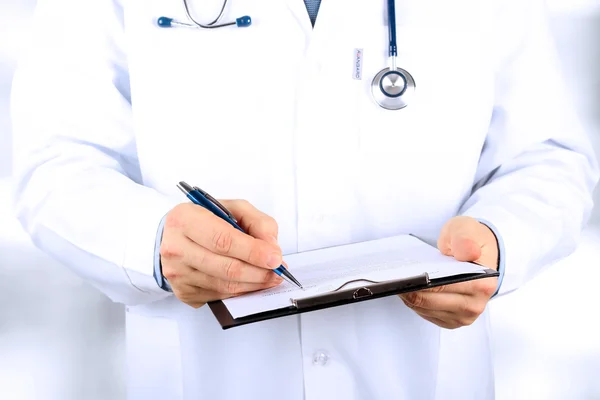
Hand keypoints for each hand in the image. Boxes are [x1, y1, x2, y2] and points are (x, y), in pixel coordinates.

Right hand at [160, 200, 284, 307]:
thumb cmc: (205, 220)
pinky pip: (220, 296)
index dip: (254, 252)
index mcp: (185, 219)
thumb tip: (271, 247)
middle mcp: (176, 247)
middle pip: (227, 268)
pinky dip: (241, 292)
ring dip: (254, 284)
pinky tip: (251, 282)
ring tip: (270, 277)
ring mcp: (178, 274)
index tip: (275, 258)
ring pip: (226, 286)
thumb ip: (257, 222)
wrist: (175, 236)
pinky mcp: (183, 292)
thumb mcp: (233, 208)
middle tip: (278, 270)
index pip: (223, 240)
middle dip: (259, 271)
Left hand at [399, 216, 498, 328]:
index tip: (401, 274)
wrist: (477, 252)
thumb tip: (468, 252)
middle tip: (390, 277)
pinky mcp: (451, 321)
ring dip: (408, 295)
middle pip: (428, 301)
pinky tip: (408, 288)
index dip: (418, 280)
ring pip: (423, 309)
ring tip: (396, 280)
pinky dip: (413, 302)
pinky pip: (425, 314)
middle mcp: (475, 304)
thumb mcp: (466, 229)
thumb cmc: (469, 240)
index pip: (442, 286)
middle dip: (408, 288)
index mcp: (482, 284)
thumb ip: (465, 239)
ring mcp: (463, 316)